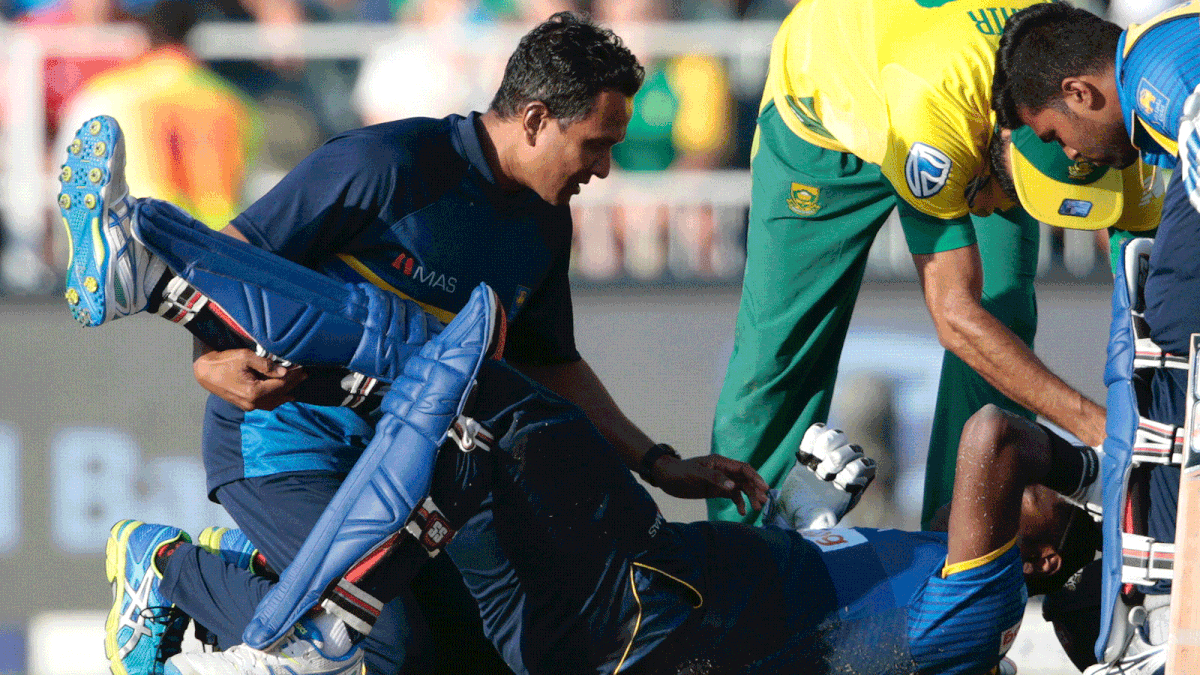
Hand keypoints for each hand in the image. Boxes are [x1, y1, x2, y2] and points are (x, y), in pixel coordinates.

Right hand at [193, 348, 306, 410]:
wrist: (204, 372)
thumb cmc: (223, 361)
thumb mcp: (245, 357)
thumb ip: (265, 365)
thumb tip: (283, 371)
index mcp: (254, 391)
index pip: (280, 384)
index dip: (292, 376)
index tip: (301, 367)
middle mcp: (253, 402)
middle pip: (279, 393)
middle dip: (293, 383)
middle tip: (305, 374)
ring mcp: (248, 406)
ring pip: (274, 400)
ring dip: (286, 391)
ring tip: (298, 382)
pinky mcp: (245, 404)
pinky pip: (265, 404)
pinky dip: (277, 399)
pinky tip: (285, 396)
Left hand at [651, 454, 769, 515]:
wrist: (666, 478)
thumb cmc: (680, 472)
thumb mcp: (696, 473)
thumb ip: (715, 478)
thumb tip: (733, 486)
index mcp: (720, 462)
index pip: (743, 469)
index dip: (755, 477)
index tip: (763, 488)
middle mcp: (724, 471)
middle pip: (745, 480)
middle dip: (755, 490)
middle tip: (763, 502)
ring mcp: (721, 481)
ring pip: (741, 488)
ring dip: (750, 497)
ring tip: (756, 508)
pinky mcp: (716, 490)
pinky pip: (732, 496)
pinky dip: (739, 503)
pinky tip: (742, 512)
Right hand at [768, 423, 876, 529]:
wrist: (794, 508)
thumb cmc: (811, 517)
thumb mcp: (818, 522)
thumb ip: (823, 523)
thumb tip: (827, 525)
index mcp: (856, 484)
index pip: (867, 465)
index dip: (853, 471)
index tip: (837, 484)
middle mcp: (847, 466)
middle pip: (855, 448)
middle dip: (836, 460)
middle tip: (822, 476)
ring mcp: (830, 454)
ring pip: (838, 435)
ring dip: (825, 446)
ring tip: (814, 462)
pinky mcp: (813, 448)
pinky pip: (817, 430)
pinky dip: (811, 438)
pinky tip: (804, 455)